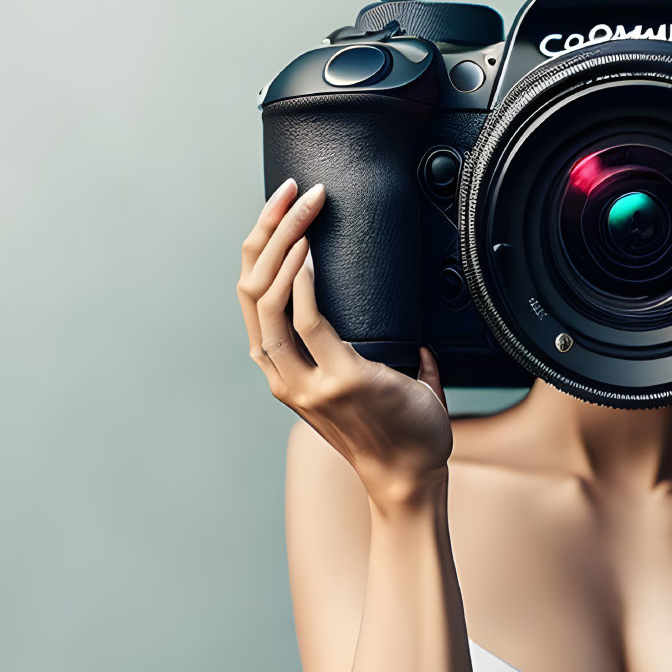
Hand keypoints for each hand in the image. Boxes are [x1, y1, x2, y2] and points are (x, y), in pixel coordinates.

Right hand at [236, 178, 452, 506]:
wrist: (413, 479)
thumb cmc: (401, 437)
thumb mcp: (377, 392)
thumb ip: (393, 364)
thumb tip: (421, 344)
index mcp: (285, 375)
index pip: (253, 300)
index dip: (258, 249)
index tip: (278, 208)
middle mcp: (284, 378)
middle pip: (250, 290)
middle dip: (264, 232)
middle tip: (289, 191)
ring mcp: (308, 382)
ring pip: (269, 300)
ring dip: (284, 245)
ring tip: (303, 209)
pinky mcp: (339, 381)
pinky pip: (309, 323)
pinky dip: (305, 283)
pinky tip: (310, 253)